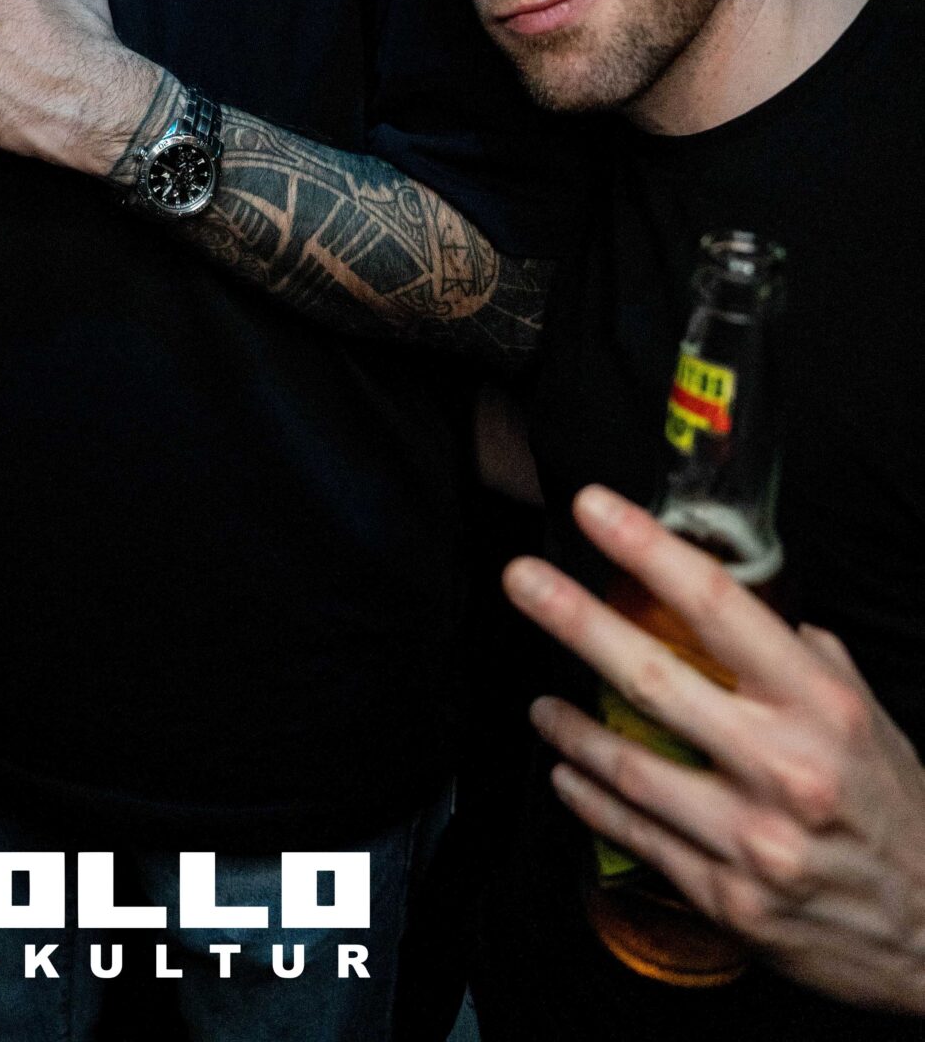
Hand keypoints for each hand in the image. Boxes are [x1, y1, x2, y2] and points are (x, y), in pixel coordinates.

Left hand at [504, 484, 924, 1014]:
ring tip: (538, 701)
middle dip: (573, 619)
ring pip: (629, 766)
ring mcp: (750, 839)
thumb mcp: (867, 717)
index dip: (646, 548)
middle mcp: (783, 767)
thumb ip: (798, 657)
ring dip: (569, 727)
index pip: (717, 604)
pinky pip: (638, 835)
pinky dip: (592, 799)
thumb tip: (736, 602)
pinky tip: (566, 773)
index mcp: (819, 705)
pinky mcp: (728, 899)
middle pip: (651, 678)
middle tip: (520, 579)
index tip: (594, 508)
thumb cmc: (898, 811)